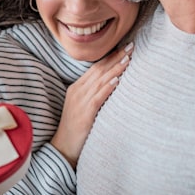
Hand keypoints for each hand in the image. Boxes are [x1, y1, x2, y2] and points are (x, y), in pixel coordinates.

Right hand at [50, 42, 132, 167]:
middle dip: (116, 57)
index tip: (124, 48)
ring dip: (115, 68)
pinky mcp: (84, 112)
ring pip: (100, 80)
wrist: (63, 148)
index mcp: (77, 87)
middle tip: (132, 46)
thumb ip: (94, 94)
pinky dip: (108, 87)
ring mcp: (80, 101)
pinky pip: (98, 96)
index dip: (111, 57)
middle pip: (99, 70)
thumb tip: (113, 84)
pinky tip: (117, 80)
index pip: (96, 68)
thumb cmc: (76, 129)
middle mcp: (77, 91)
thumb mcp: (83, 107)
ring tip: (128, 58)